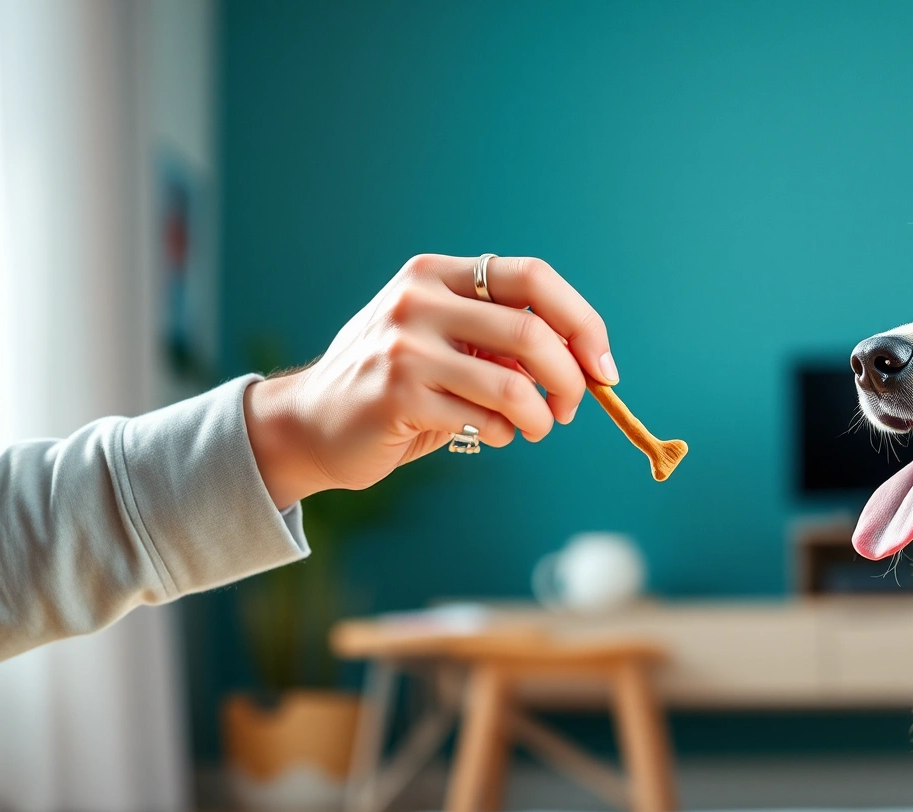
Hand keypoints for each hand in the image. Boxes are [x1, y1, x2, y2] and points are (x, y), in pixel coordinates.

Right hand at [243, 254, 618, 507]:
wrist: (309, 424)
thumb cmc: (396, 385)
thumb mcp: (445, 343)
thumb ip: (500, 341)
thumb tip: (583, 362)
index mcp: (436, 274)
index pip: (533, 277)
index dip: (582, 321)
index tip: (603, 365)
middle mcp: (418, 300)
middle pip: (532, 334)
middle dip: (572, 379)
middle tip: (576, 407)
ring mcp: (405, 347)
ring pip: (514, 386)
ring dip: (542, 418)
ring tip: (536, 428)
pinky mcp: (398, 395)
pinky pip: (484, 420)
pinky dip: (504, 435)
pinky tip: (490, 436)